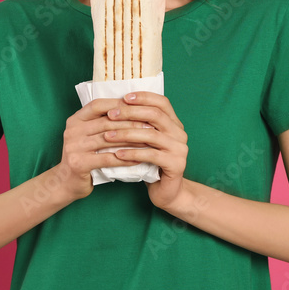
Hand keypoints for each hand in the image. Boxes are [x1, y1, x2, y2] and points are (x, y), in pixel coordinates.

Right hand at [54, 98, 154, 200]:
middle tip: (150, 126)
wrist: (65, 183)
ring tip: (148, 142)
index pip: (98, 105)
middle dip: (130, 123)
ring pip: (109, 140)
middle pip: (106, 122)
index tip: (138, 107)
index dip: (118, 104)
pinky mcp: (79, 163)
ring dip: (131, 141)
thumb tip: (130, 110)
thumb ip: (101, 124)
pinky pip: (107, 159)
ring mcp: (74, 147)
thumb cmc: (83, 157)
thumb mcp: (87, 136)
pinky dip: (124, 158)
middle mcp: (72, 130)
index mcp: (75, 120)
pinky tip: (138, 160)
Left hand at [104, 92, 187, 209]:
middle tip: (110, 115)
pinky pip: (151, 155)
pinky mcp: (176, 164)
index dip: (144, 97)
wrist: (167, 191)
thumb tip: (116, 107)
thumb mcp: (146, 141)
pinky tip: (118, 154)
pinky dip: (132, 153)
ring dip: (126, 134)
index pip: (162, 102)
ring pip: (151, 135)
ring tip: (108, 136)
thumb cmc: (152, 164)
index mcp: (174, 123)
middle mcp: (180, 133)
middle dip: (130, 113)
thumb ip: (140, 125)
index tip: (124, 97)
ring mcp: (180, 148)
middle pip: (155, 115)